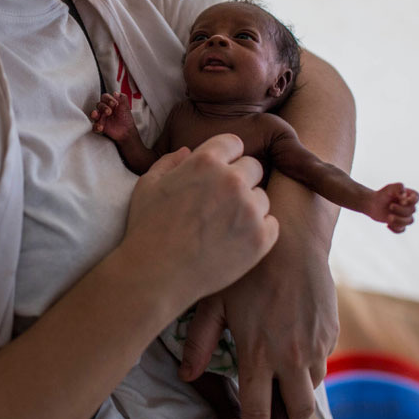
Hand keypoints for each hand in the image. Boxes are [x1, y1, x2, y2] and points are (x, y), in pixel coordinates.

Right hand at [89, 92, 135, 140]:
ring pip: (94, 114)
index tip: (113, 104)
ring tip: (97, 116)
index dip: (108, 99)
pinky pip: (94, 126)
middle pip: (99, 105)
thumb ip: (122, 98)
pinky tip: (100, 127)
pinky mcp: (100, 126)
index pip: (105, 97)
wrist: (126, 131)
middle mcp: (104, 109)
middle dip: (103, 107)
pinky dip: (96, 126)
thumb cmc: (126, 119)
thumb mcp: (126, 107)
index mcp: (110, 104)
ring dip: (94, 114)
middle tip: (109, 112)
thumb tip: (116, 93)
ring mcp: (101, 118)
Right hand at [121, 134, 278, 303]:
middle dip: (240, 179)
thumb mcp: (147, 186)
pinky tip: (235, 240)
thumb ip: (168, 162)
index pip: (233, 143)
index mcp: (205, 161)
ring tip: (224, 226)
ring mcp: (250, 209)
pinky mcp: (261, 238)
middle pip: (253, 167)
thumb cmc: (147, 229)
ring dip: (249, 206)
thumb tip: (187, 152)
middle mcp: (232, 180)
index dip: (226, 156)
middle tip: (221, 202)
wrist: (156, 274)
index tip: (219, 172)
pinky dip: (258, 231)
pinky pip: (271, 224)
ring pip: (262, 197)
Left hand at [179, 233, 337, 418]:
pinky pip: (322, 362)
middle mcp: (292, 355)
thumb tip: (186, 374)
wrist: (293, 236)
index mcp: (259, 352)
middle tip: (269, 417)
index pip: (258, 412)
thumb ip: (200, 340)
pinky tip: (291, 349)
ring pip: (312, 389)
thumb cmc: (248, 266)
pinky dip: (308, 366)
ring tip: (278, 383)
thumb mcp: (214, 299)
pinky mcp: (331, 331)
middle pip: (296, 412)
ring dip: (297, 393)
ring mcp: (315, 344)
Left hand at [367, 183, 418, 232]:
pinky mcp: (399, 224)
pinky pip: (402, 230)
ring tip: (389, 218)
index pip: (417, 198)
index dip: (412, 201)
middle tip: (390, 206)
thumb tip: (404, 195)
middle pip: (412, 210)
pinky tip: (387, 225)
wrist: (372, 203)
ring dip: (400, 220)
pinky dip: (395, 229)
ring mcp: (405, 216)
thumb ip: (398, 187)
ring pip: (410, 221)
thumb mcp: (389, 188)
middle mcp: (410, 206)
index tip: (402, 201)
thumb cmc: (383, 194)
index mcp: (409, 196)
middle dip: (401, 209)